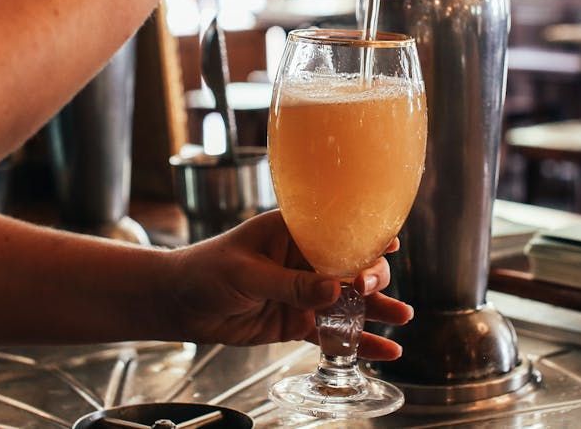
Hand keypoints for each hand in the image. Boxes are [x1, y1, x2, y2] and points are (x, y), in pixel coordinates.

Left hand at [165, 210, 412, 360]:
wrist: (178, 304)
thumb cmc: (205, 271)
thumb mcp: (246, 272)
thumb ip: (289, 284)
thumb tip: (333, 290)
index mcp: (293, 231)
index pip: (337, 230)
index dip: (365, 236)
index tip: (389, 245)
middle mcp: (304, 259)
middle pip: (351, 265)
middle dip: (370, 277)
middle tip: (370, 288)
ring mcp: (303, 291)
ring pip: (348, 300)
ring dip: (376, 309)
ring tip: (402, 319)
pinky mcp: (297, 321)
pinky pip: (332, 332)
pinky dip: (357, 342)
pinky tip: (383, 351)